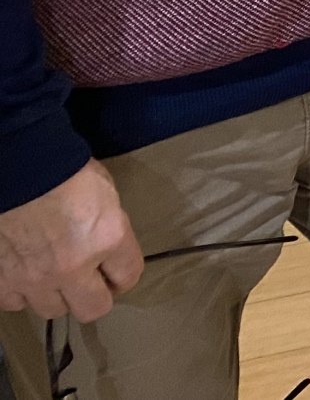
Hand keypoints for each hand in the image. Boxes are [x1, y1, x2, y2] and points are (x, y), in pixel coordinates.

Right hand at [0, 161, 142, 321]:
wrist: (19, 168)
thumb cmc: (65, 169)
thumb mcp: (105, 192)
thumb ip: (108, 226)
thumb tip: (105, 245)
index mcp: (107, 238)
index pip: (129, 275)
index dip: (124, 274)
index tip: (116, 270)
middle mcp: (73, 266)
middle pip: (93, 308)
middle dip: (95, 296)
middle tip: (90, 282)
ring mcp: (35, 278)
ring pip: (53, 309)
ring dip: (57, 295)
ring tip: (54, 276)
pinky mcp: (3, 279)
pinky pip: (16, 302)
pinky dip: (22, 292)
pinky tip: (25, 275)